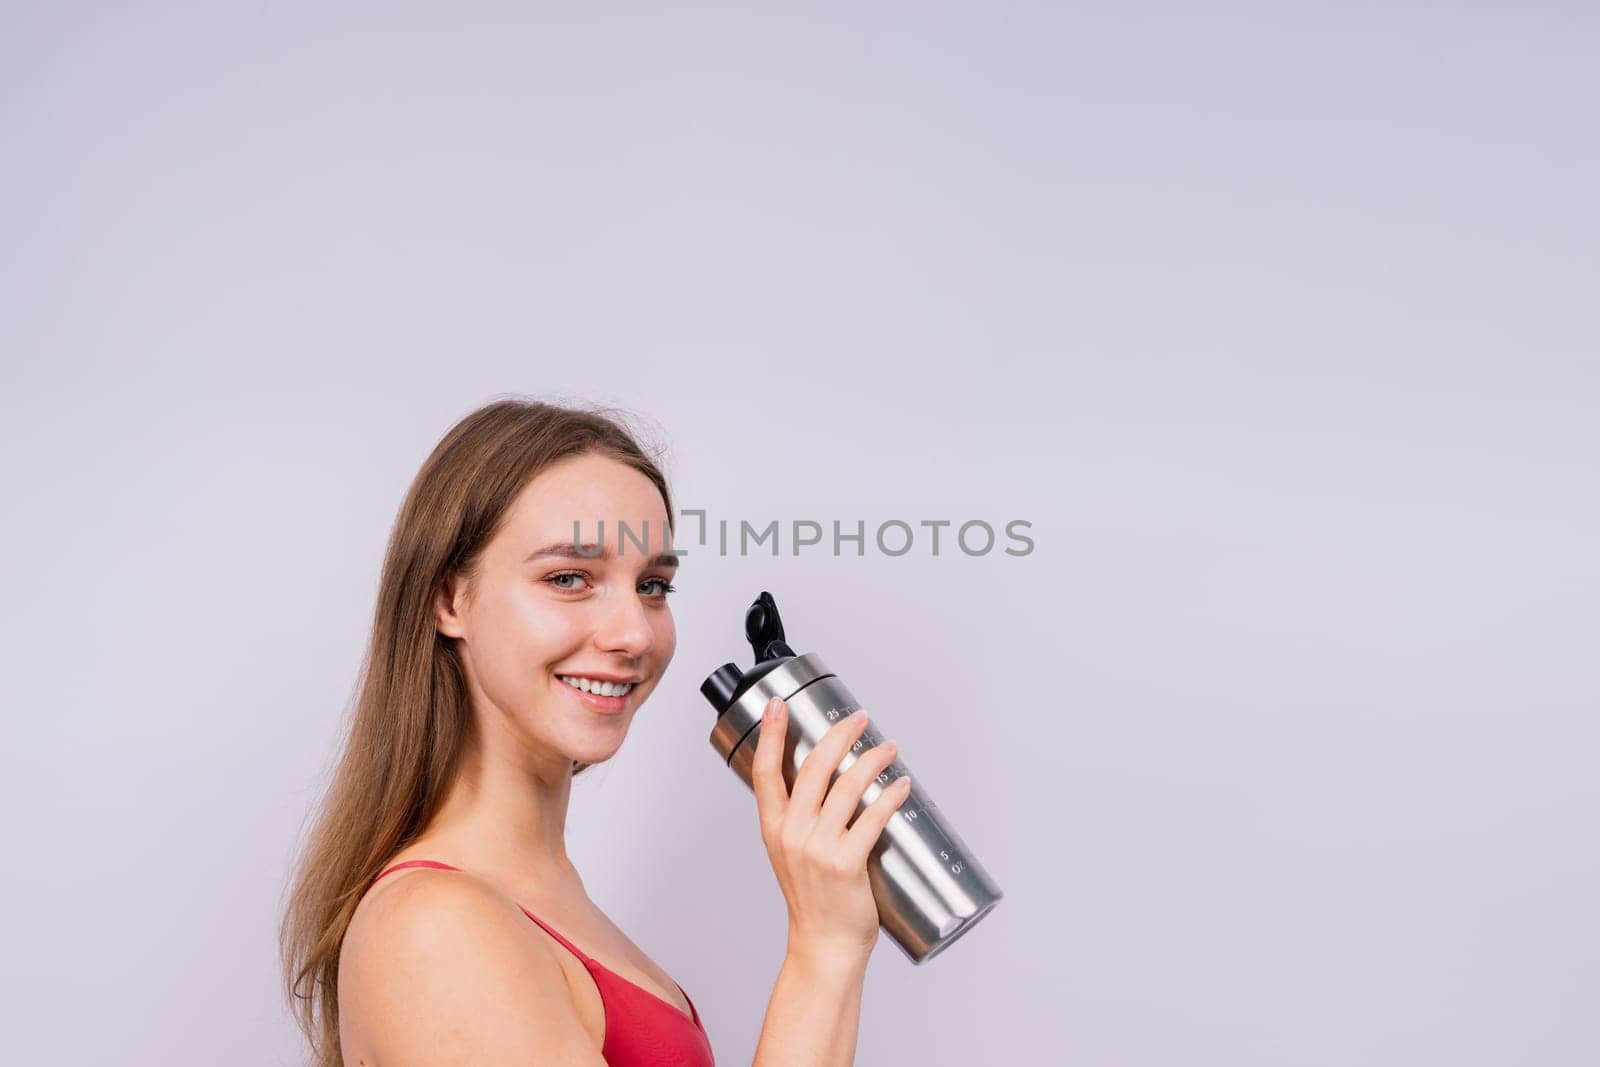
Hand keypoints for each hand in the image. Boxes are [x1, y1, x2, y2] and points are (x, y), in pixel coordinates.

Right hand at [751, 696, 912, 963]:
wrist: (824, 944)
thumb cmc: (814, 898)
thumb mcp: (791, 852)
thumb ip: (801, 817)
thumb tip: (831, 776)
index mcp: (773, 827)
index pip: (766, 770)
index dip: (772, 734)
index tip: (779, 704)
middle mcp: (791, 833)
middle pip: (813, 768)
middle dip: (838, 735)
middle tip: (860, 719)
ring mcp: (818, 849)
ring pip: (847, 787)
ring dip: (872, 760)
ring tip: (890, 748)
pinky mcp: (846, 864)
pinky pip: (872, 818)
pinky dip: (890, 796)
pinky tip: (902, 784)